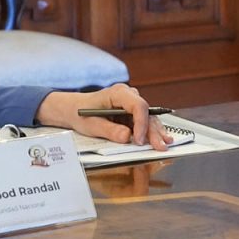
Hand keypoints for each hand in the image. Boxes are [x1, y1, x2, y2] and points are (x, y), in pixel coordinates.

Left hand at [36, 84, 168, 149]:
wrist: (73, 109)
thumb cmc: (80, 114)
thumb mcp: (91, 124)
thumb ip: (109, 130)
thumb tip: (127, 137)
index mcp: (118, 93)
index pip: (138, 106)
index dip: (141, 124)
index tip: (139, 140)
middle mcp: (128, 95)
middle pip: (146, 113)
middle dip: (153, 131)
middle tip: (160, 146)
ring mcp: (131, 103)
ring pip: (148, 118)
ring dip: (155, 132)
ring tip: (165, 144)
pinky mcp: (131, 113)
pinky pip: (144, 122)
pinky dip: (150, 132)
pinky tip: (161, 139)